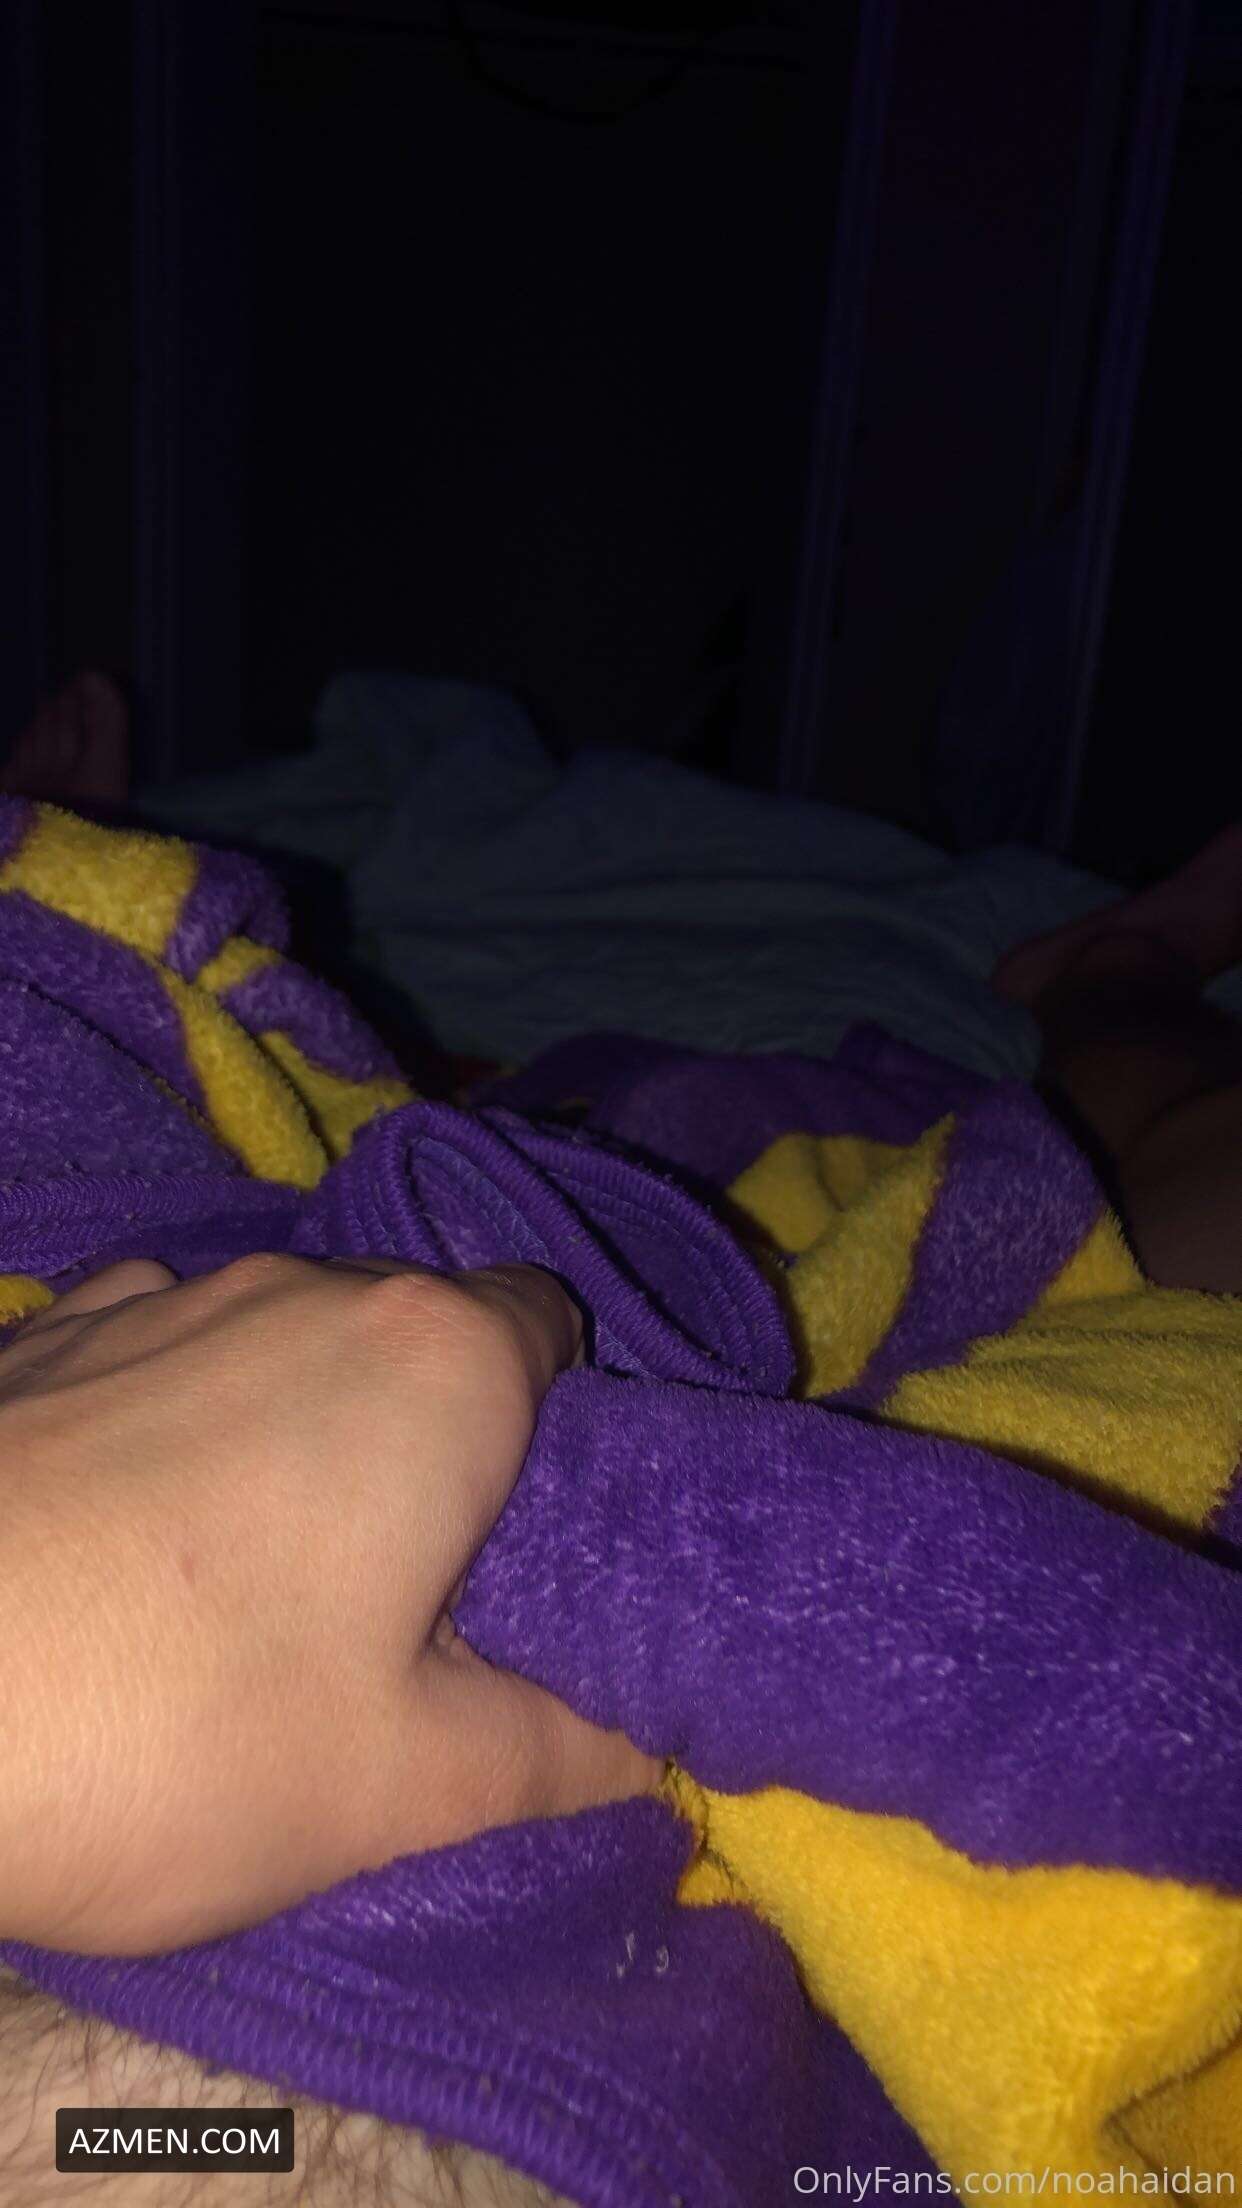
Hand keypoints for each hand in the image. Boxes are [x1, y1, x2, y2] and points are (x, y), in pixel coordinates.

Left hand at [0, 1254, 658, 1955]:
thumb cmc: (174, 1729)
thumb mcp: (401, 1787)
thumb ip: (559, 1754)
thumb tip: (650, 1752)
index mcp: (434, 1365)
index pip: (553, 1326)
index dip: (560, 1435)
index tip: (526, 1550)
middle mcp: (305, 1287)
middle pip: (413, 1339)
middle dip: (423, 1447)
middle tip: (401, 1604)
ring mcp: (156, 1296)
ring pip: (278, 1346)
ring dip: (289, 1436)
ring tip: (240, 1586)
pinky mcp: (36, 1336)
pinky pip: (153, 1359)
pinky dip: (168, 1425)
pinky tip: (118, 1543)